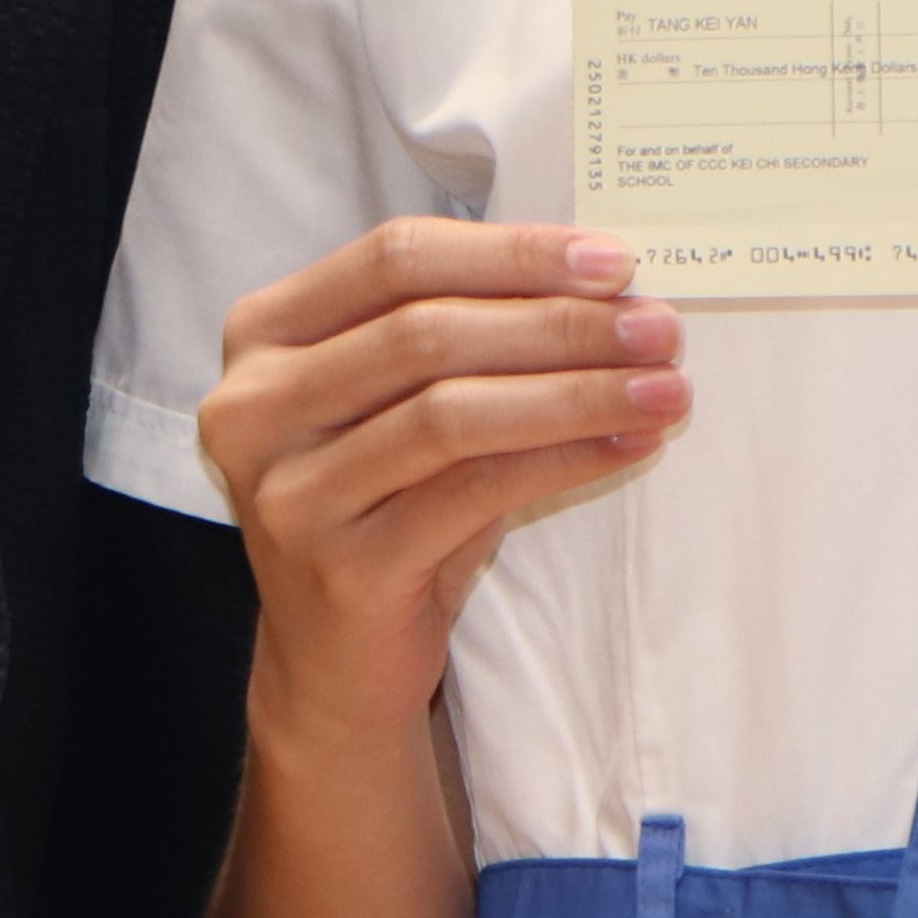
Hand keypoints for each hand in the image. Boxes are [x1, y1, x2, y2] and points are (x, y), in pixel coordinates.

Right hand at [200, 221, 682, 749]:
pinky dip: (561, 460)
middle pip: (426, 333)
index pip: (394, 258)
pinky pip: (472, 493)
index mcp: (263, 335)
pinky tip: (626, 447)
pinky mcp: (340, 567)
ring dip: (575, 392)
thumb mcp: (402, 405)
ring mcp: (289, 490)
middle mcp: (254, 405)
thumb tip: (601, 282)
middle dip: (559, 324)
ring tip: (662, 388)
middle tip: (658, 327)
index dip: (510, 252)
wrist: (337, 665)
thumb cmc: (387, 509)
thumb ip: (462, 333)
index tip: (612, 260)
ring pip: (451, 412)